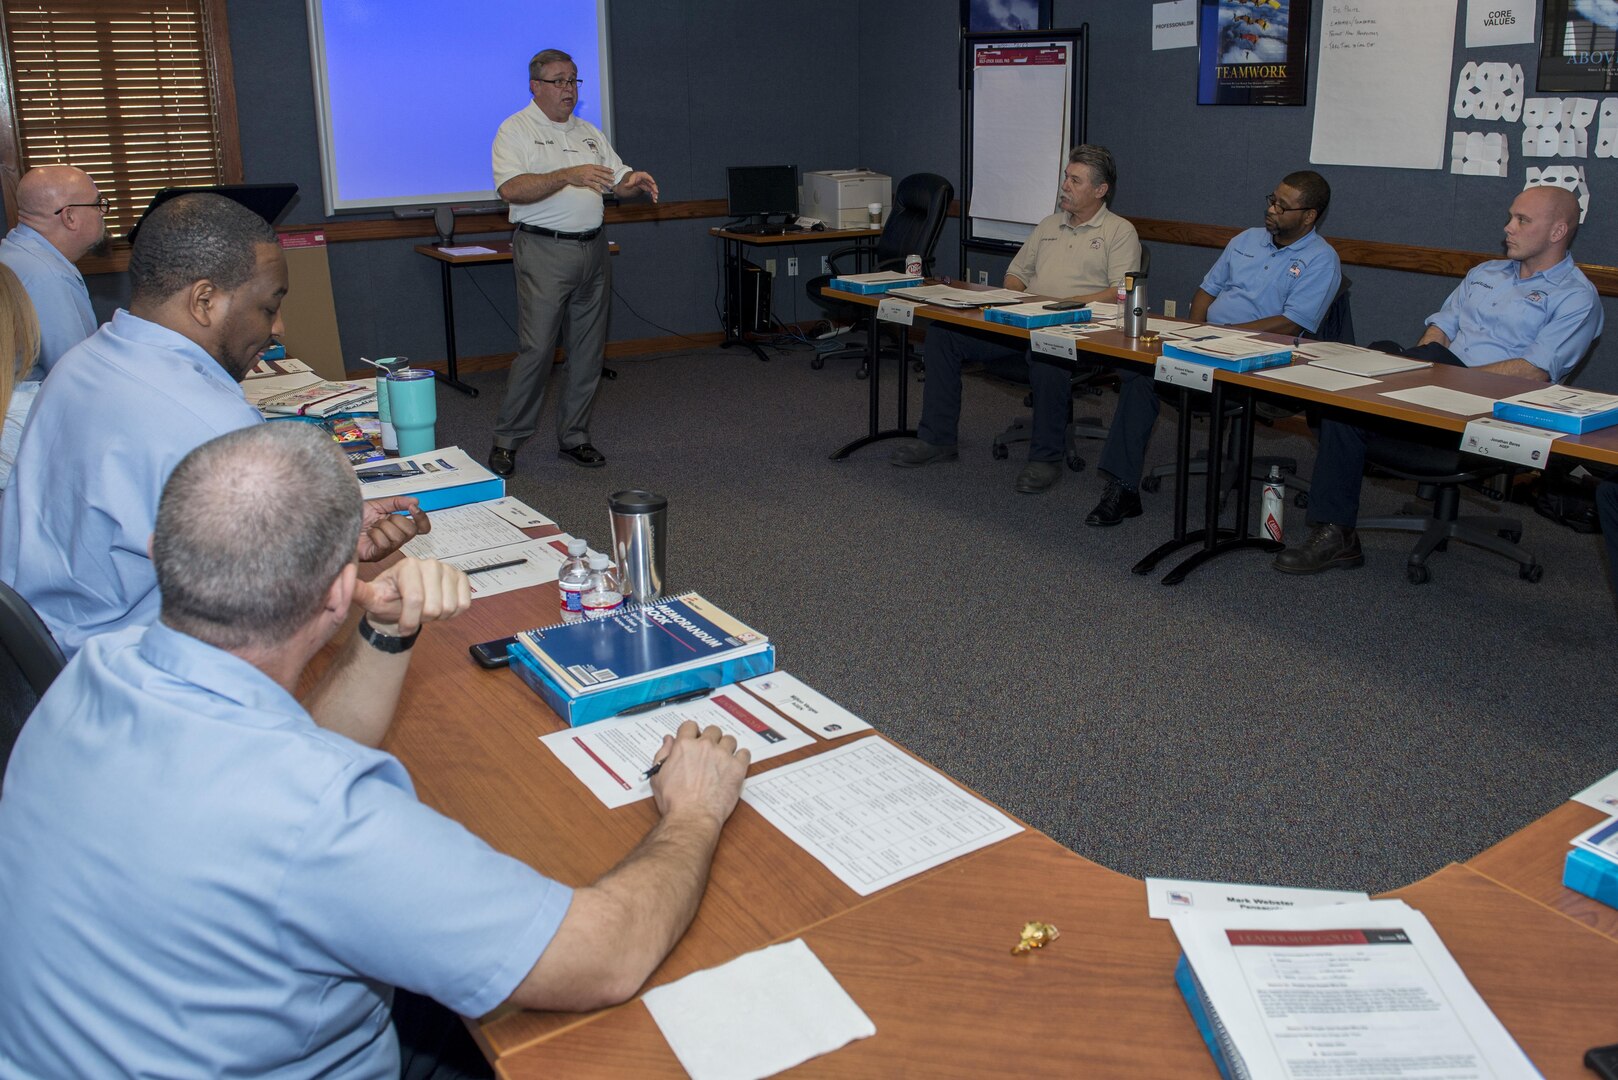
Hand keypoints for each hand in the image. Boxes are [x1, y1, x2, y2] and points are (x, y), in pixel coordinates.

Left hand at [351, 557, 470, 636]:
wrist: (403, 601)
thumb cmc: (387, 600)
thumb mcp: (370, 598)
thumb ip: (356, 591)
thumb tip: (341, 580)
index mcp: (408, 566)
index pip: (416, 600)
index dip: (409, 621)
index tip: (402, 627)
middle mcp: (430, 563)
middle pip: (434, 606)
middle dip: (423, 619)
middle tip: (414, 615)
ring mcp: (448, 569)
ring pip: (450, 607)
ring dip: (438, 617)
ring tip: (425, 610)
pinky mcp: (462, 578)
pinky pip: (464, 604)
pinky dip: (453, 613)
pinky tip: (440, 606)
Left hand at [356, 497, 428, 561]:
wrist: (338, 523)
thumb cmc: (355, 517)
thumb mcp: (378, 504)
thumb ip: (397, 502)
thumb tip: (415, 501)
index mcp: (398, 526)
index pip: (421, 526)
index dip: (421, 518)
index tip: (413, 508)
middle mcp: (395, 538)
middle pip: (411, 531)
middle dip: (396, 520)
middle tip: (383, 518)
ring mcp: (387, 548)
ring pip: (397, 536)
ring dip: (382, 526)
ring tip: (372, 527)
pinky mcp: (378, 554)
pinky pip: (385, 543)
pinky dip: (374, 534)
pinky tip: (368, 534)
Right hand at [569, 164, 616, 193]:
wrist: (568, 174)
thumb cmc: (576, 171)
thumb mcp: (584, 167)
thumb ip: (591, 169)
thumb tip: (597, 171)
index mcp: (590, 166)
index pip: (600, 167)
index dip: (607, 169)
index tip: (612, 171)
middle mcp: (590, 170)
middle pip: (601, 173)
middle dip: (608, 176)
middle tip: (614, 179)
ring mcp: (588, 176)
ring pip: (598, 179)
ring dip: (605, 183)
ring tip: (610, 186)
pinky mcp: (585, 181)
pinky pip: (593, 185)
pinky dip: (598, 188)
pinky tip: (602, 191)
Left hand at [617, 170, 658, 202]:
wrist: (634, 179)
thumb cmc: (633, 178)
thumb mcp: (630, 180)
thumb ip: (629, 183)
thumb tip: (625, 185)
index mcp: (643, 175)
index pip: (647, 177)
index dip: (650, 179)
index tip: (653, 182)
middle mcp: (647, 179)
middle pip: (652, 183)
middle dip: (654, 188)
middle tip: (656, 192)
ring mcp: (648, 184)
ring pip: (653, 188)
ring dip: (655, 193)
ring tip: (655, 198)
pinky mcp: (649, 188)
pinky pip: (652, 192)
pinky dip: (653, 195)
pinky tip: (654, 200)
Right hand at [648, 720, 749, 824]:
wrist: (692, 817)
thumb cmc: (674, 802)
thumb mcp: (658, 776)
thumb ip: (663, 754)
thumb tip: (668, 740)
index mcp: (684, 746)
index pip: (690, 726)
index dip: (692, 733)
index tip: (694, 740)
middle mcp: (705, 746)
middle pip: (713, 730)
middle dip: (711, 739)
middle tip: (709, 752)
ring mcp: (722, 756)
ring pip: (730, 740)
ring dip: (726, 747)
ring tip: (722, 760)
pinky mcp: (737, 768)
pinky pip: (745, 753)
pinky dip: (741, 758)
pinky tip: (735, 765)